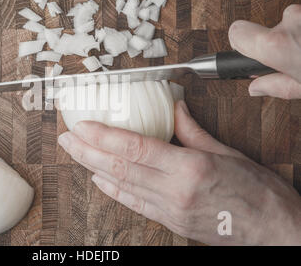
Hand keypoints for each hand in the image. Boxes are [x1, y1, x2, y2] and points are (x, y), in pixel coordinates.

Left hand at [58, 101, 300, 244]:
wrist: (275, 233)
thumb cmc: (258, 193)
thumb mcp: (229, 154)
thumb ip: (194, 131)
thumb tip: (175, 108)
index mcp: (190, 168)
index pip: (135, 147)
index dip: (104, 136)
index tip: (83, 125)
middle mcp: (174, 190)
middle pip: (120, 166)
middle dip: (87, 150)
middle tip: (66, 137)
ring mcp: (169, 209)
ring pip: (121, 185)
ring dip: (93, 167)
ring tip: (74, 153)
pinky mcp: (170, 222)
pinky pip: (134, 204)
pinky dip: (113, 190)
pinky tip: (98, 179)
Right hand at [229, 4, 300, 98]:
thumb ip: (277, 86)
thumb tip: (258, 87)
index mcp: (276, 45)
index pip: (237, 31)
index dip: (239, 42)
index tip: (244, 50)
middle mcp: (291, 20)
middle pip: (272, 28)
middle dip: (281, 41)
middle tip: (294, 58)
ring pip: (294, 20)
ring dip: (300, 34)